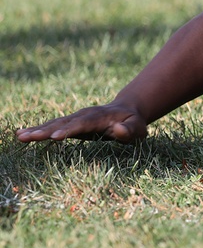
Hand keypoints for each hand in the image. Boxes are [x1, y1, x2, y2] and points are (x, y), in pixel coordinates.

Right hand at [16, 103, 148, 143]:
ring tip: (20, 136)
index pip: (83, 125)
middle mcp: (84, 115)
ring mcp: (76, 118)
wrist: (128, 110)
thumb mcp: (137, 128)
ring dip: (37, 130)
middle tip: (28, 137)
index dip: (69, 130)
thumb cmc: (134, 123)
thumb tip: (117, 130)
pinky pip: (53, 125)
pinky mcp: (71, 123)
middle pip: (63, 123)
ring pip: (54, 123)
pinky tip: (22, 134)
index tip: (55, 137)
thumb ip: (128, 131)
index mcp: (100, 118)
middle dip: (46, 130)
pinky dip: (38, 129)